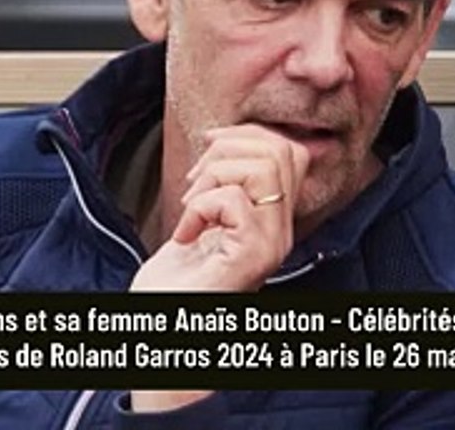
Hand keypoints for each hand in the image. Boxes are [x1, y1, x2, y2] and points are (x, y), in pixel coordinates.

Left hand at [132, 124, 309, 292]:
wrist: (162, 319)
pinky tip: (186, 234)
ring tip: (192, 208)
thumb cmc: (175, 280)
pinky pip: (234, 199)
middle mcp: (282, 232)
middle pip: (280, 151)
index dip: (249, 136)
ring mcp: (271, 244)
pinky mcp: (252, 255)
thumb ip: (224, 184)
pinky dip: (198, 208)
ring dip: (212, 179)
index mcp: (274, 219)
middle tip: (196, 183)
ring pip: (262, 168)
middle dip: (227, 150)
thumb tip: (220, 139)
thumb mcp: (205, 218)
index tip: (211, 148)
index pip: (292, 152)